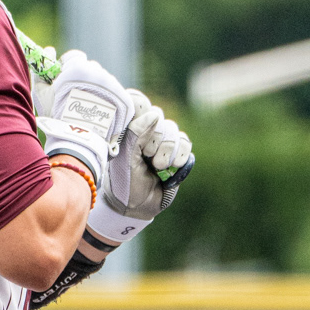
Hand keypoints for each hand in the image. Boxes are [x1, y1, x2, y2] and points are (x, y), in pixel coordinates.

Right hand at [41, 51, 135, 193]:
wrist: (79, 140)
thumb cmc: (56, 115)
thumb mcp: (42, 93)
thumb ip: (42, 71)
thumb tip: (50, 50)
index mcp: (79, 67)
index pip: (75, 57)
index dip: (68, 67)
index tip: (65, 80)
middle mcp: (99, 72)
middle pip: (91, 69)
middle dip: (84, 80)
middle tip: (77, 97)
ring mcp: (114, 85)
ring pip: (104, 83)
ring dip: (97, 91)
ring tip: (88, 109)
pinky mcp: (124, 99)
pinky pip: (116, 96)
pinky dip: (109, 103)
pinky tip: (99, 115)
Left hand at [84, 89, 193, 251]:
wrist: (137, 207)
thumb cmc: (123, 182)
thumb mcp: (125, 158)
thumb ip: (135, 134)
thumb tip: (153, 115)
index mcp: (127, 127)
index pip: (137, 102)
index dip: (142, 109)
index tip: (140, 125)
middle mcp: (145, 130)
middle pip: (158, 116)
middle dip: (155, 138)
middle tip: (146, 156)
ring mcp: (162, 141)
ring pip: (173, 130)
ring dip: (167, 150)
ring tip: (158, 167)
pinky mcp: (177, 152)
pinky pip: (185, 142)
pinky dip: (180, 155)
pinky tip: (172, 167)